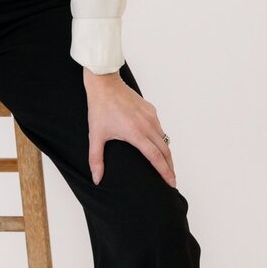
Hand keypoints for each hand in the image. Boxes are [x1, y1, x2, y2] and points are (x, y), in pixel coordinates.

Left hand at [83, 69, 175, 188]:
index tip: (171, 183)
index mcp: (135, 133)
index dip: (165, 172)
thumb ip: (96, 159)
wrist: (104, 83)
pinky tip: (156, 145)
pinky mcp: (151, 109)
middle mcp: (147, 125)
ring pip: (164, 139)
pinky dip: (161, 139)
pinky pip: (159, 128)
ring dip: (167, 153)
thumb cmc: (99, 109)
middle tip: (171, 180)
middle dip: (170, 167)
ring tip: (165, 165)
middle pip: (165, 151)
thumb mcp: (95, 135)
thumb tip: (96, 179)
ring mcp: (150, 116)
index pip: (156, 157)